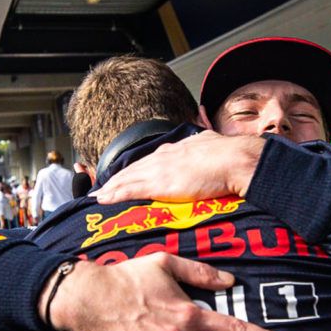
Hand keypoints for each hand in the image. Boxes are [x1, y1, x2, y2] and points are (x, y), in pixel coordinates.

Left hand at [94, 131, 264, 204]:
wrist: (234, 160)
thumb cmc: (230, 156)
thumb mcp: (212, 141)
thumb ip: (204, 138)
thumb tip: (204, 131)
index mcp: (175, 149)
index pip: (149, 160)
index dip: (135, 169)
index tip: (126, 176)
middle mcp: (162, 156)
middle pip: (132, 169)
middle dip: (116, 178)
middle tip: (101, 188)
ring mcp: (158, 170)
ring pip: (126, 178)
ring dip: (110, 188)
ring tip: (97, 196)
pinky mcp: (157, 184)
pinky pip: (128, 190)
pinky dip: (113, 194)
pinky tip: (102, 199)